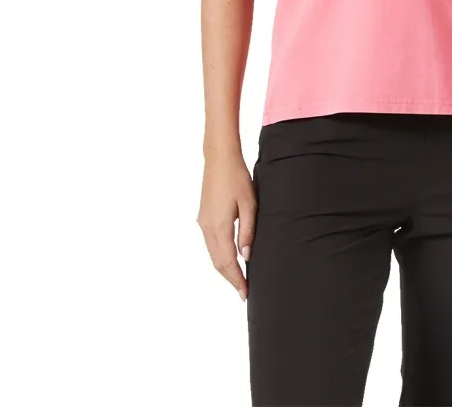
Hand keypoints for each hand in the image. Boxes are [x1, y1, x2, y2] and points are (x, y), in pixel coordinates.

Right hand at [196, 148, 256, 300]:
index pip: (227, 262)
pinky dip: (219, 255)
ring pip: (212, 254)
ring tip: (238, 279)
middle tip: (243, 291)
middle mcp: (207, 228)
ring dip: (224, 268)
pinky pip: (210, 243)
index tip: (245, 292)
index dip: (236, 279)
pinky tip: (230, 258)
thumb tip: (246, 256)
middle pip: (217, 262)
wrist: (219, 158)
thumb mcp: (249, 204)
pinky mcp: (203, 217)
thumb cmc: (237, 178)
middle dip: (230, 278)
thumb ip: (247, 231)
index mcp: (218, 226)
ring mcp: (203, 222)